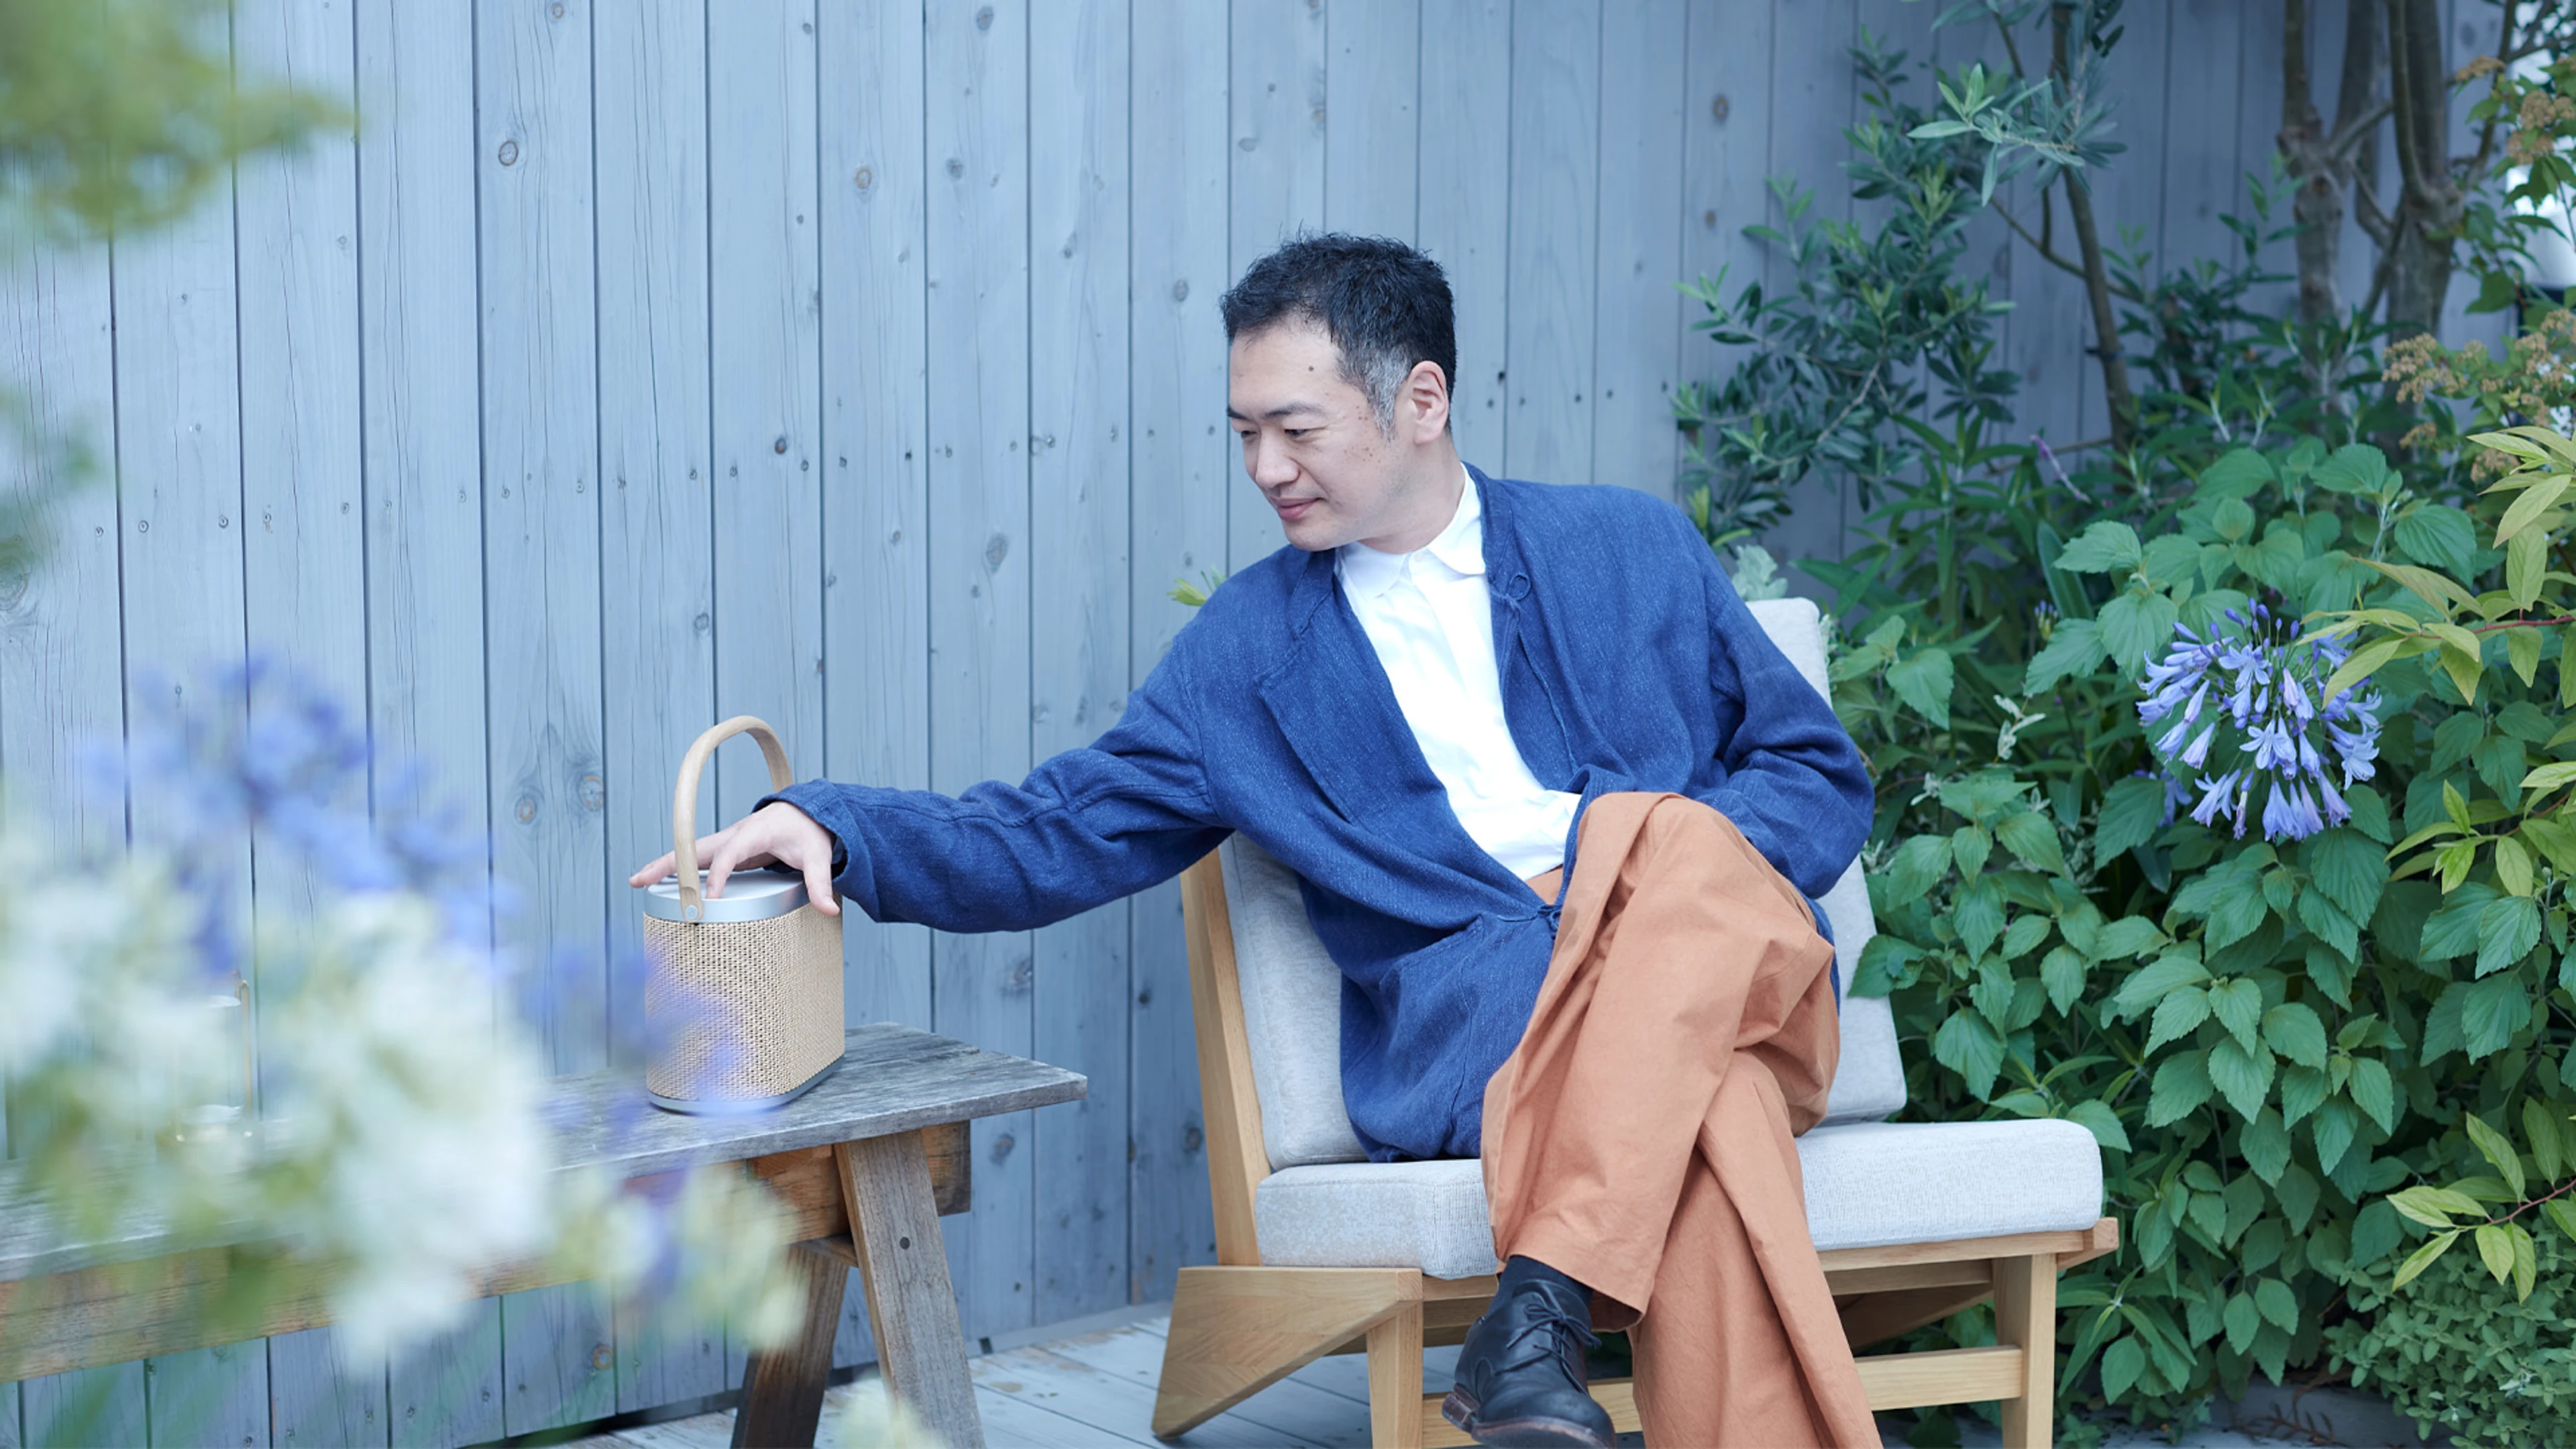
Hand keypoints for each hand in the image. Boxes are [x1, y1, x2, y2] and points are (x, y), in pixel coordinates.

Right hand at [627, 801, 840, 915]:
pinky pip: (695, 858)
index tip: (711, 898)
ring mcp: (727, 841)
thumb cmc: (810, 833)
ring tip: (636, 882)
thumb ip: (821, 883)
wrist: (807, 814)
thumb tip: (830, 907)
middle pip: (697, 847)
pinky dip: (674, 868)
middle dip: (670, 863)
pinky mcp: (724, 850)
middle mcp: (735, 833)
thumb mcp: (819, 857)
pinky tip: (656, 882)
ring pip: (689, 851)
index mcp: (756, 832)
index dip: (719, 873)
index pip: (732, 853)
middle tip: (641, 879)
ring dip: (663, 865)